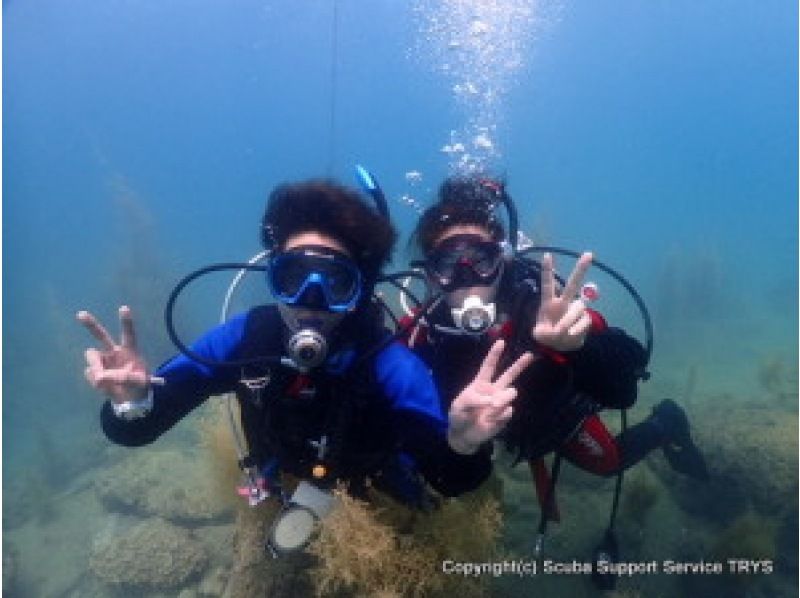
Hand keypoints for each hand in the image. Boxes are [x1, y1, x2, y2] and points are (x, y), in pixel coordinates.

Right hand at [77, 306, 160, 402]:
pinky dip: (96, 382)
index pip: (128, 334)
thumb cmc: (139, 386)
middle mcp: (114, 352)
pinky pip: (90, 373)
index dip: (126, 322)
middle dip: (91, 325)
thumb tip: (101, 377)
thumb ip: (123, 378)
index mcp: (129, 351)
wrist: (129, 400)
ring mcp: (103, 361)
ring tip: (105, 380)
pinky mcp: (94, 371)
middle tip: (80, 314)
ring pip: (91, 356)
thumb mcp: (138, 383)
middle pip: (101, 335)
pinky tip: (106, 387)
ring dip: (96, 366)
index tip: (124, 308)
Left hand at [448, 339, 533, 453]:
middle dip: (520, 364)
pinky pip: (507, 411)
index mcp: (480, 383)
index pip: (489, 366)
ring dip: (501, 399)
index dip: (494, 354)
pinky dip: (497, 416)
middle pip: (509, 374)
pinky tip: (489, 420)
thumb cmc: (459, 415)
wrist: (463, 435)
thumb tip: (492, 400)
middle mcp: (493, 390)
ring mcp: (501, 402)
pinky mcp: (505, 415)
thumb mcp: (459, 405)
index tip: (501, 342)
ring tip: (490, 408)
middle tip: (530, 355)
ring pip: (511, 393)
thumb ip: (473, 400)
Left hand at [532, 252, 593, 351]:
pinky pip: (583, 323)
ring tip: (561, 332)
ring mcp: (576, 310)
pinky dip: (576, 331)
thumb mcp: (540, 335)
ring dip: (569, 321)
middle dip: (581, 269)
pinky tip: (571, 336)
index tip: (546, 255)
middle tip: (588, 254)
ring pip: (578, 307)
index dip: (547, 270)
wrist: (561, 346)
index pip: (548, 284)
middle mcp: (564, 302)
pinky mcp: (585, 320)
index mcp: (549, 302)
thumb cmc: (548, 335)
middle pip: (573, 284)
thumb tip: (561, 330)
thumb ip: (545, 332)